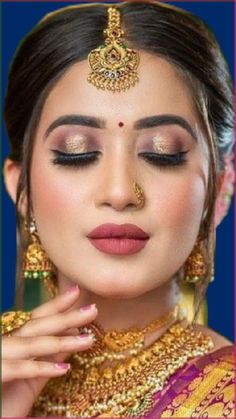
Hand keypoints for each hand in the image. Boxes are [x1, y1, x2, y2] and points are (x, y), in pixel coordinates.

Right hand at [2, 286, 97, 416]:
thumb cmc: (6, 400)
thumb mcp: (32, 377)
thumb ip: (50, 355)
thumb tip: (73, 333)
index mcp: (11, 341)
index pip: (36, 318)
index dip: (56, 305)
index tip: (77, 292)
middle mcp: (3, 344)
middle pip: (36, 326)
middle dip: (66, 317)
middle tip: (93, 310)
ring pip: (31, 345)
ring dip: (62, 341)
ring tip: (88, 340)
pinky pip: (19, 369)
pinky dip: (42, 367)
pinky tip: (65, 367)